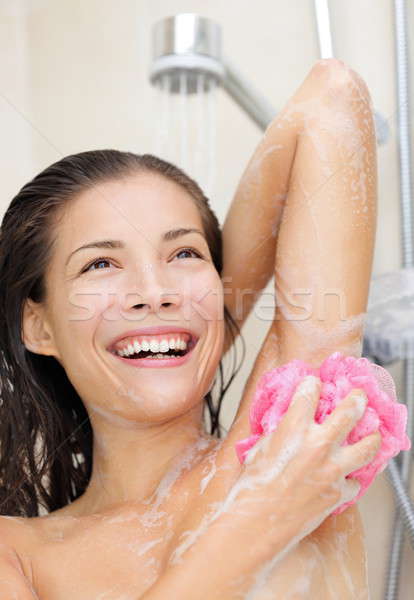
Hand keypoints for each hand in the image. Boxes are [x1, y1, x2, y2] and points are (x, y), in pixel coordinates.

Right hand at [220, 375, 380, 565]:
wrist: (259, 522)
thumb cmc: (253, 485)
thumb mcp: (260, 448)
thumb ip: (280, 433)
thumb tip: (289, 425)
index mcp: (294, 427)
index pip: (310, 391)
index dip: (312, 383)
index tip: (315, 382)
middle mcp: (319, 443)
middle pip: (350, 411)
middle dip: (357, 399)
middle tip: (359, 396)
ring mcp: (333, 468)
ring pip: (367, 446)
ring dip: (372, 437)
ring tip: (373, 433)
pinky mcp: (339, 491)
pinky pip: (354, 481)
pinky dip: (350, 478)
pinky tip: (346, 477)